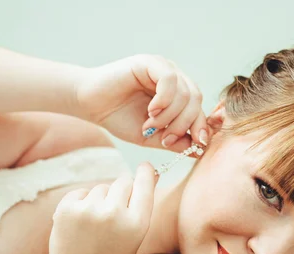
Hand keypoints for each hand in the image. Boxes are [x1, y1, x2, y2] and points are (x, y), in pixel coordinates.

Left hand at [45, 162, 156, 253]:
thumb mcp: (134, 238)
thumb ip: (140, 208)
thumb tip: (150, 174)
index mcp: (137, 224)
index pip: (145, 185)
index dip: (145, 173)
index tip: (145, 166)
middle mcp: (114, 214)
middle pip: (123, 182)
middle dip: (121, 191)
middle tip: (114, 211)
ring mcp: (89, 210)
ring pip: (101, 188)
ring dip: (99, 200)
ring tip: (93, 227)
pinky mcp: (67, 208)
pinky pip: (81, 193)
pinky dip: (81, 203)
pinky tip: (80, 225)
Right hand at [75, 54, 208, 152]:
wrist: (91, 105)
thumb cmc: (119, 118)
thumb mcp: (152, 137)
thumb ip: (175, 142)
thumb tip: (200, 150)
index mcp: (177, 95)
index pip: (199, 109)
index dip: (202, 127)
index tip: (199, 144)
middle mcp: (174, 79)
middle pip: (196, 100)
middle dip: (185, 124)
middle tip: (167, 140)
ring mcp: (163, 68)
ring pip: (185, 92)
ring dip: (171, 116)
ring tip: (151, 127)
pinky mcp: (150, 62)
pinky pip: (170, 79)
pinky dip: (164, 100)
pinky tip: (151, 111)